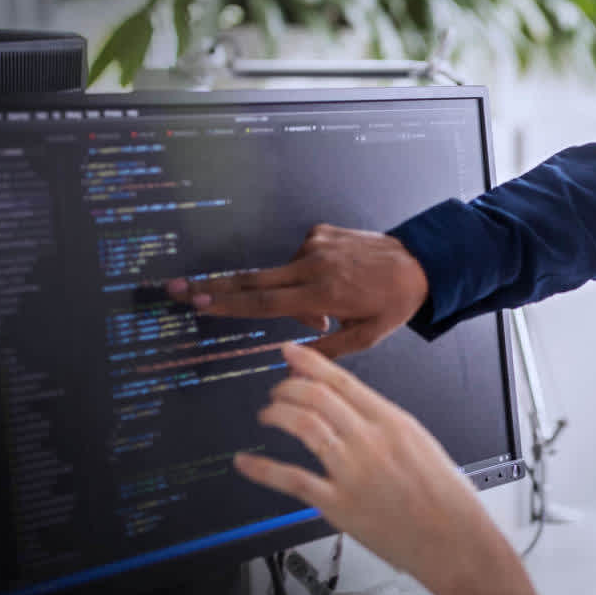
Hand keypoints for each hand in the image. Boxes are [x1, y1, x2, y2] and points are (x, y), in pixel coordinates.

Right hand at [165, 225, 428, 357]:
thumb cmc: (393, 303)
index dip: (227, 304)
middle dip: (213, 286)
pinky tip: (339, 278)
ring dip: (290, 291)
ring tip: (336, 303)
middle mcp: (313, 265)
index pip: (263, 303)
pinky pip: (301, 257)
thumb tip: (290, 364)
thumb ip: (326, 351)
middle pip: (252, 280)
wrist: (421, 260)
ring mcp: (315, 244)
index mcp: (322, 293)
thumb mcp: (367, 338)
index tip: (195, 301)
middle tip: (174, 287)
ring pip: (282, 274)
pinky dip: (308, 273)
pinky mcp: (320, 231)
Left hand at [233, 341, 502, 594]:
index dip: (310, 363)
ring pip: (303, 425)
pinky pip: (292, 479)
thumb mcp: (420, 444)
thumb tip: (352, 411)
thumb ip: (385, 426)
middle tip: (277, 391)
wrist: (455, 540)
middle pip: (317, 397)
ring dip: (277, 415)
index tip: (290, 352)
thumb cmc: (445, 498)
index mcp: (393, 421)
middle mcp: (370, 440)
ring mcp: (352, 471)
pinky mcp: (339, 505)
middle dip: (288, 387)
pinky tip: (246, 462)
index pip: (342, 381)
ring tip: (267, 415)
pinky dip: (263, 468)